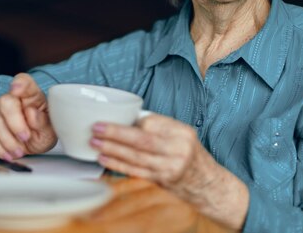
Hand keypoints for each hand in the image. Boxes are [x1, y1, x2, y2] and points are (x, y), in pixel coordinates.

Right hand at [0, 73, 56, 159]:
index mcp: (32, 95)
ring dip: (8, 141)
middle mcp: (11, 98)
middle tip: (25, 138)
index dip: (20, 83)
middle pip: (6, 102)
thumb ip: (43, 123)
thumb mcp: (49, 132)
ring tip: (19, 151)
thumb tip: (32, 114)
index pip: (24, 82)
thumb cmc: (39, 132)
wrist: (25, 144)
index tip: (17, 89)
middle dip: (15, 124)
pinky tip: (8, 154)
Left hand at [89, 113, 248, 229]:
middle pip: (142, 140)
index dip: (128, 122)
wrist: (209, 183)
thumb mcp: (181, 135)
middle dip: (115, 134)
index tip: (108, 118)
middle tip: (95, 128)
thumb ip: (158, 127)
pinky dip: (118, 165)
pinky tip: (105, 159)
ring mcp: (171, 167)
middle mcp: (178, 149)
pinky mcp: (163, 181)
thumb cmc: (189, 154)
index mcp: (181, 132)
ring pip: (136, 157)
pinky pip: (136, 171)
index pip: (151, 123)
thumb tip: (127, 118)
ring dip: (112, 150)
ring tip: (94, 143)